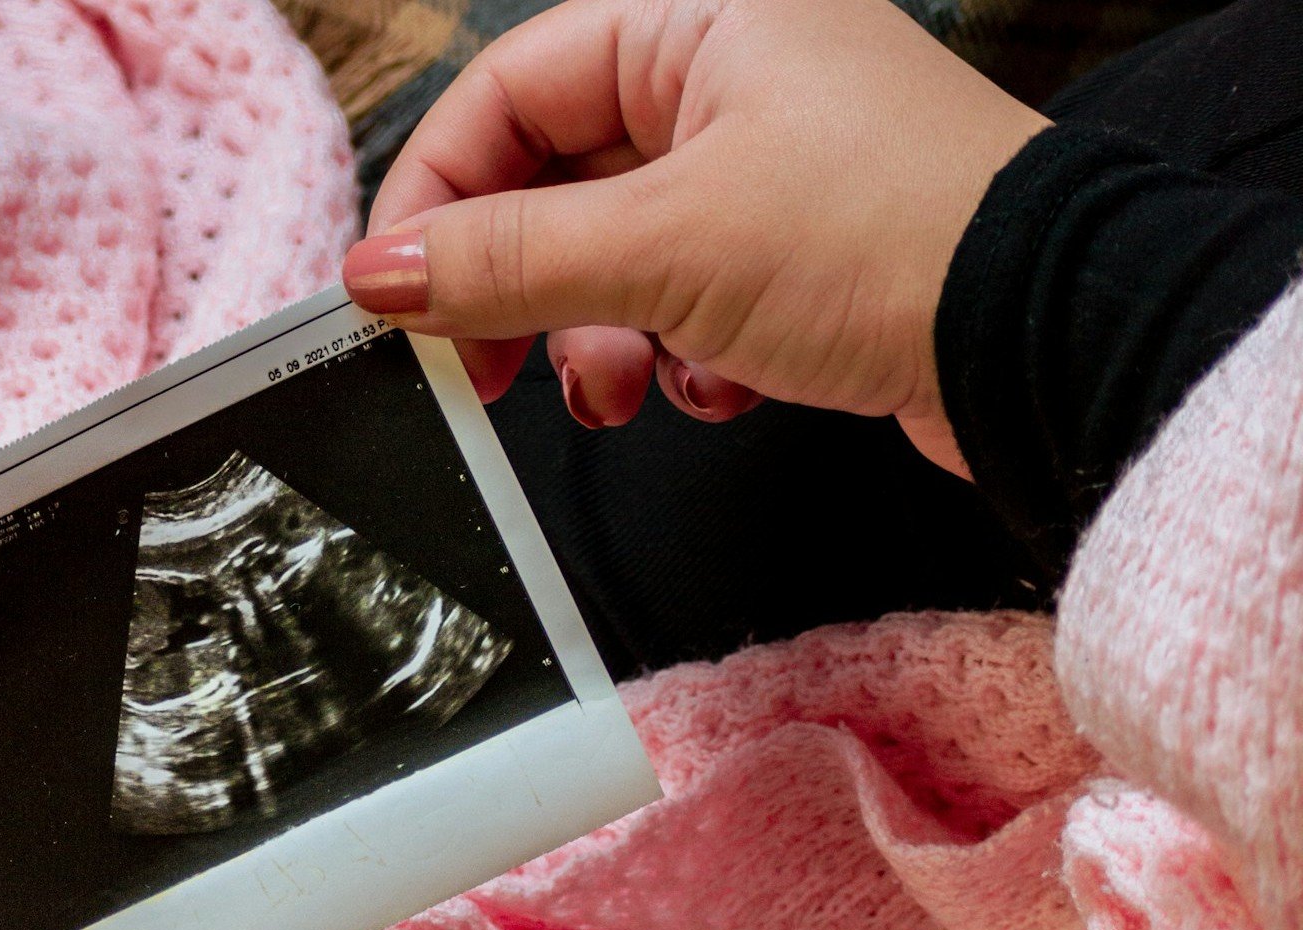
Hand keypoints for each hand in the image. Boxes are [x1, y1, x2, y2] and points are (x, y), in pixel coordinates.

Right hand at [342, 0, 1047, 470]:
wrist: (1051, 341)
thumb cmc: (893, 240)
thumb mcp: (665, 247)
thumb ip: (507, 261)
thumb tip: (381, 274)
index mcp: (693, 23)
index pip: (507, 93)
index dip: (436, 196)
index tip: (392, 296)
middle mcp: (726, 82)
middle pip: (552, 183)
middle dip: (520, 289)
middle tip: (480, 369)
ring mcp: (764, 171)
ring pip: (612, 258)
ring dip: (599, 340)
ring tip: (624, 389)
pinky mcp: (795, 258)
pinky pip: (681, 306)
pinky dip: (678, 358)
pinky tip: (722, 383)